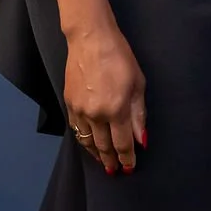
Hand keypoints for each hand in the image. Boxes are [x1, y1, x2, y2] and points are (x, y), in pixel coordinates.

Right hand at [63, 22, 146, 174]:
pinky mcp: (69, 103)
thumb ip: (139, 114)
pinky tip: (89, 143)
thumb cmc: (119, 57)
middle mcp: (96, 114)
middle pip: (104, 146)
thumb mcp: (138, 83)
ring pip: (87, 141)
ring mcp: (80, 110)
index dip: (127, 158)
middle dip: (111, 161)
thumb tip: (141, 139)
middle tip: (115, 171)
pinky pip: (76, 129)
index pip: (123, 144)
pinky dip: (83, 139)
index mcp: (116, 110)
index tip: (129, 168)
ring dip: (96, 154)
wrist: (90, 39)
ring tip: (103, 162)